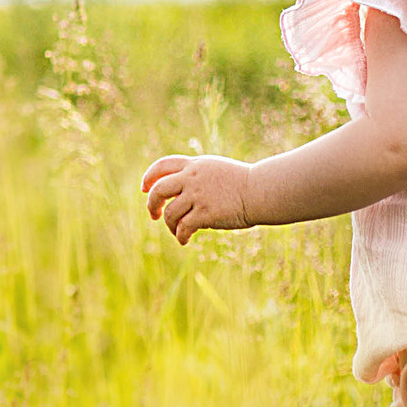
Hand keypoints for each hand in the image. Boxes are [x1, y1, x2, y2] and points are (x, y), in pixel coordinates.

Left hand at [140, 155, 255, 244]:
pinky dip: (180, 236)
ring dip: (169, 225)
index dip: (149, 177)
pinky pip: (183, 228)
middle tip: (153, 215)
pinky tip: (184, 240)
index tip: (144, 189)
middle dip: (151, 204)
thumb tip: (176, 195)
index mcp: (195, 165)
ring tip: (177, 231)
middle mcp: (193, 178)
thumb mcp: (216, 170)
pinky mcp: (206, 213)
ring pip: (170, 213)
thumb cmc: (243, 183)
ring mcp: (198, 195)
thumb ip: (196, 176)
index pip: (163, 165)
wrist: (262, 190)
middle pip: (158, 190)